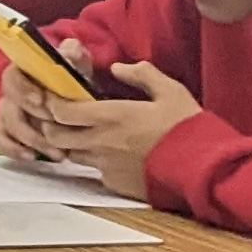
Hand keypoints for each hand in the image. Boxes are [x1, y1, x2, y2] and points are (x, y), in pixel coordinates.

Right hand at [0, 36, 98, 162]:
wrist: (68, 91)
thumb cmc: (68, 74)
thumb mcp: (74, 60)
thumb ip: (72, 53)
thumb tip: (70, 51)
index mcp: (22, 71)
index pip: (12, 77)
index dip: (23, 90)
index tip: (40, 100)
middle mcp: (9, 92)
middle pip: (8, 107)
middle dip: (31, 123)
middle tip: (57, 134)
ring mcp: (6, 112)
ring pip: (7, 127)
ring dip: (31, 141)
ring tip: (56, 154)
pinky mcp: (6, 130)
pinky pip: (0, 141)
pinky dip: (13, 150)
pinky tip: (33, 157)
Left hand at [15, 58, 202, 202]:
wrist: (201, 169)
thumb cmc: (187, 128)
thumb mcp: (170, 92)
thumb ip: (142, 74)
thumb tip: (118, 68)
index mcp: (112, 116)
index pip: (63, 111)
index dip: (52, 104)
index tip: (54, 97)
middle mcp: (101, 142)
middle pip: (56, 137)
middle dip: (50, 126)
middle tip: (58, 118)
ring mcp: (106, 165)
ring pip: (71, 155)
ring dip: (70, 145)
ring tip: (82, 135)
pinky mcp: (115, 183)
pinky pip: (94, 171)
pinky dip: (95, 162)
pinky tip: (110, 155)